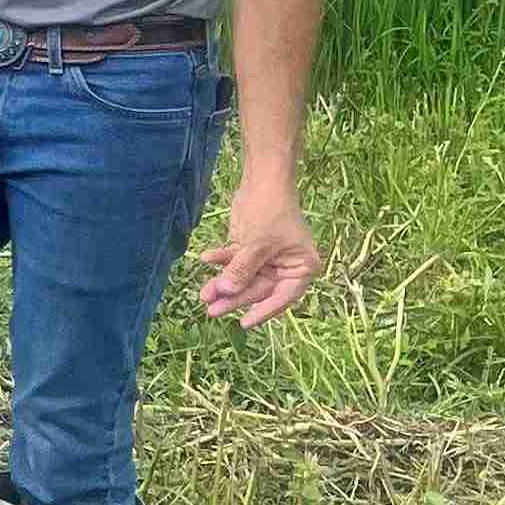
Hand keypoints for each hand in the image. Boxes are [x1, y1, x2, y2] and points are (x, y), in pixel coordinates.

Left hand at [199, 186, 320, 325]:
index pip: (282, 297)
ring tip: (203, 294)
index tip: (244, 323)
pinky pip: (234, 261)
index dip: (263, 311)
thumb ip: (243, 269)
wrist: (263, 180)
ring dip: (223, 283)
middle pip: (257, 289)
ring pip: (243, 277)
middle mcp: (286, 266)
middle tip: (210, 310)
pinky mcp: (249, 249)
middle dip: (234, 297)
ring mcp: (266, 259)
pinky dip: (221, 260)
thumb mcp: (258, 243)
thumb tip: (227, 292)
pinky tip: (206, 258)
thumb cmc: (271, 210)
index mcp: (301, 268)